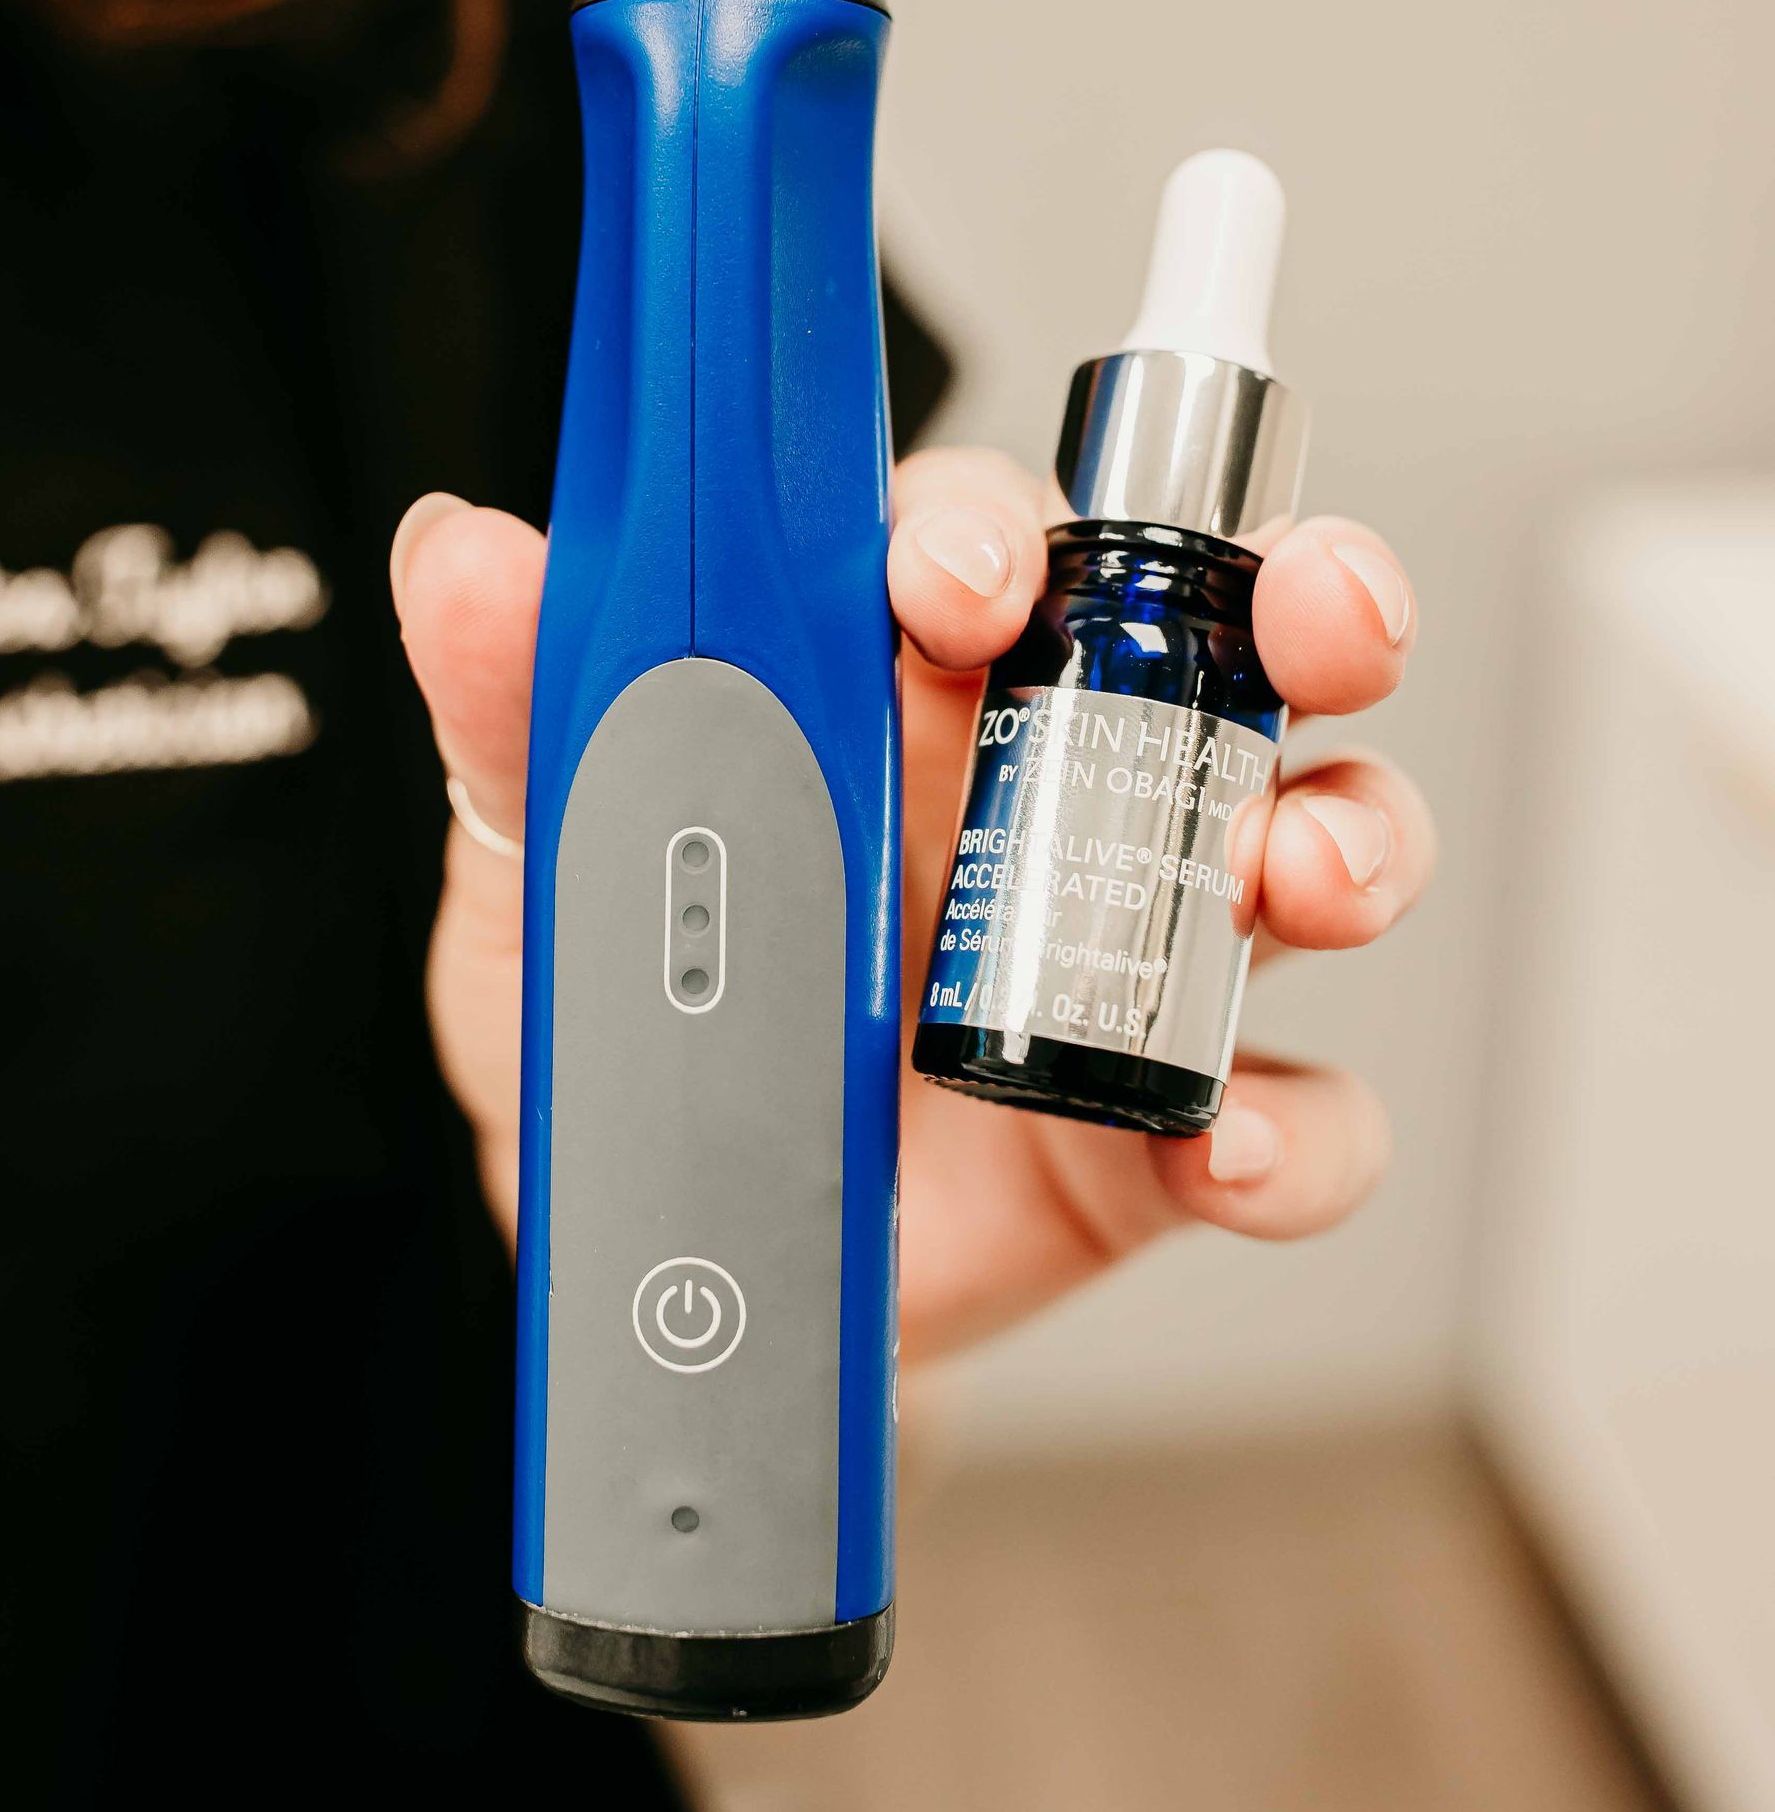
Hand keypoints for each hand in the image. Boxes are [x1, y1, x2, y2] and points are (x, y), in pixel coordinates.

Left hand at [390, 453, 1429, 1365]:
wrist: (666, 1278)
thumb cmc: (631, 1019)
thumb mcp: (546, 859)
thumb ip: (517, 706)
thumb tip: (461, 550)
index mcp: (904, 689)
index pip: (989, 548)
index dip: (998, 533)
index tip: (962, 581)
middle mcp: (1049, 791)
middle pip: (1224, 647)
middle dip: (1304, 603)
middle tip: (1322, 614)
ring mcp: (1129, 958)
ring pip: (1310, 840)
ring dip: (1349, 833)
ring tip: (1303, 875)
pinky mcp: (1166, 1132)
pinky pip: (1296, 1114)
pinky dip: (1294, 1128)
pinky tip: (1222, 1144)